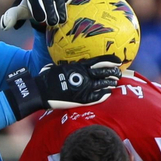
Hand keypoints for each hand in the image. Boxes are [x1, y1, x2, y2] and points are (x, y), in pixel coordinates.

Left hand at [1, 0, 73, 31]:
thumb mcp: (20, 11)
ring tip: (61, 20)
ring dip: (60, 7)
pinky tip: (69, 10)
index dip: (36, 7)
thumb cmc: (31, 7)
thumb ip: (12, 17)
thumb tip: (4, 26)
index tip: (40, 19)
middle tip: (52, 23)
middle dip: (50, 9)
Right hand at [2, 57, 119, 117]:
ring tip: (114, 84)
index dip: (110, 61)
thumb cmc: (48, 77)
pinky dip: (104, 95)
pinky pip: (97, 98)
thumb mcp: (60, 67)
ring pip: (103, 85)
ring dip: (110, 84)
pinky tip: (108, 94)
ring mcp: (85, 88)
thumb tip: (74, 64)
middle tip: (119, 73)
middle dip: (114, 73)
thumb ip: (71, 66)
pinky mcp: (82, 100)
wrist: (41, 91)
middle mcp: (85, 77)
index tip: (118, 60)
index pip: (99, 62)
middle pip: (105, 73)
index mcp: (80, 67)